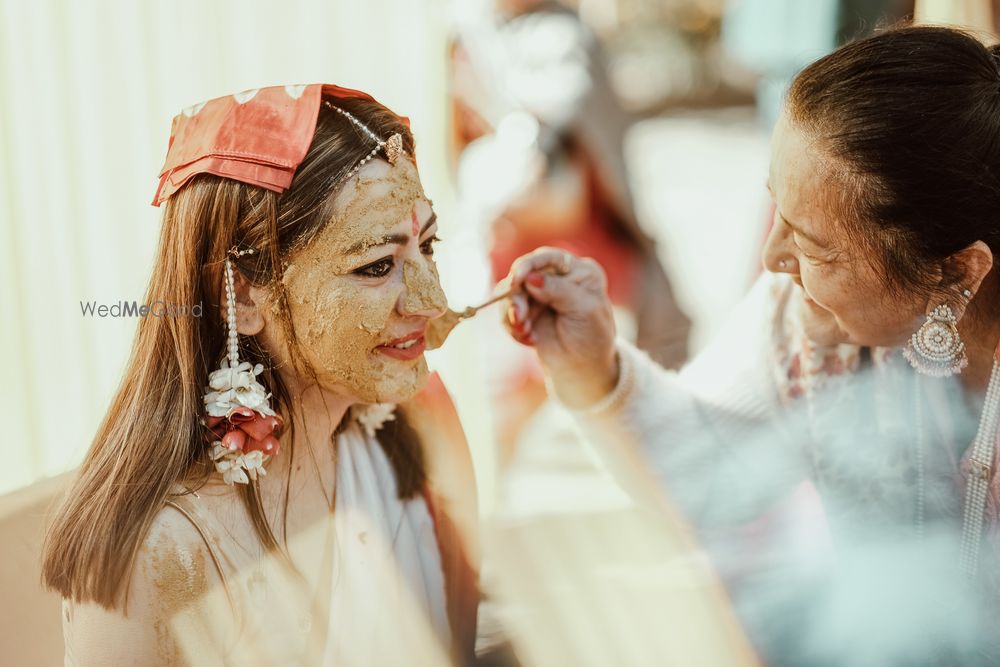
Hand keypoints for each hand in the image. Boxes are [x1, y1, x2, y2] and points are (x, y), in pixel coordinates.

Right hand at [499, 247, 617, 407]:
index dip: (529, 264)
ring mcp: (539, 294)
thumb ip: (559, 291)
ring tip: (525, 333)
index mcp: (579, 272)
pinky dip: (512, 327)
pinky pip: (506, 311)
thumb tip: (530, 278)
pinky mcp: (526, 311)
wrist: (583, 369)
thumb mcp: (584, 310)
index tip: (516, 279)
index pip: (549, 257)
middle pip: (523, 275)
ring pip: (510, 293)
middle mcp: (557, 278)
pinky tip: (528, 340)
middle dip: (517, 297)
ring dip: (513, 314)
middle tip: (519, 318)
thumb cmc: (592, 337)